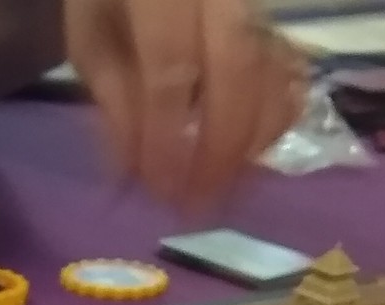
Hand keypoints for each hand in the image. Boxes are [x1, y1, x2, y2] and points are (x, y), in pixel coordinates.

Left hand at [65, 0, 305, 211]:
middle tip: (199, 206)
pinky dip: (279, 113)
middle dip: (220, 148)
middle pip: (238, 71)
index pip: (171, 71)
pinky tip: (255, 151)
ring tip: (226, 188)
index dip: (168, 138)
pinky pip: (292, 65)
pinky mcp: (275, 14)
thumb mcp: (92, 34)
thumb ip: (113, 98)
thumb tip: (134, 173)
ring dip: (255, 140)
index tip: (161, 191)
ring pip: (275, 67)